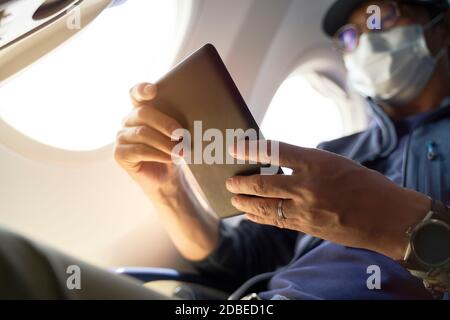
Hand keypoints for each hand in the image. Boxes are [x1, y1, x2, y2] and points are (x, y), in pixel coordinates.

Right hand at [114, 83, 218, 260]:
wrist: (168, 179)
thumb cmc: (174, 151)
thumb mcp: (179, 134)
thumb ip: (180, 121)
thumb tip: (198, 111)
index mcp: (141, 110)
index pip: (136, 93)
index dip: (142, 89)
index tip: (154, 90)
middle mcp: (128, 121)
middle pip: (143, 113)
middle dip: (165, 123)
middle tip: (181, 133)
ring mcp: (121, 137)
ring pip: (142, 133)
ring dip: (164, 142)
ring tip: (181, 151)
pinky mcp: (119, 154)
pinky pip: (138, 150)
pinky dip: (156, 154)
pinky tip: (169, 158)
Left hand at [225, 140, 430, 259]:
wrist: (388, 217)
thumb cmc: (365, 185)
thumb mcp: (336, 163)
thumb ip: (307, 164)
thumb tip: (278, 164)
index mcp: (317, 162)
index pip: (275, 151)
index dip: (251, 149)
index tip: (235, 147)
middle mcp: (308, 185)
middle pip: (263, 183)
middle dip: (241, 183)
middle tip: (229, 182)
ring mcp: (306, 209)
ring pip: (265, 206)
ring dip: (245, 203)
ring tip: (233, 199)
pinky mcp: (307, 227)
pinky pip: (276, 222)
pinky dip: (260, 218)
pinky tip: (250, 216)